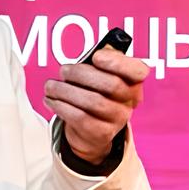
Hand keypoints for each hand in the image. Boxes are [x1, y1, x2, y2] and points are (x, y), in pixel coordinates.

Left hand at [45, 47, 147, 166]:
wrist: (92, 129)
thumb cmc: (95, 92)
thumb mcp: (101, 73)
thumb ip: (101, 60)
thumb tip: (93, 55)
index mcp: (134, 81)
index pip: (138, 70)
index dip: (118, 62)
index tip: (96, 56)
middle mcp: (130, 101)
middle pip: (112, 84)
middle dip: (82, 74)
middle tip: (63, 71)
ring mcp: (118, 119)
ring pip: (93, 102)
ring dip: (66, 91)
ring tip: (50, 86)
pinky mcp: (102, 134)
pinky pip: (80, 118)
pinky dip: (61, 106)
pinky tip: (51, 100)